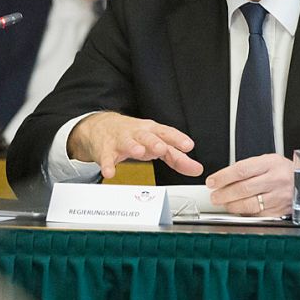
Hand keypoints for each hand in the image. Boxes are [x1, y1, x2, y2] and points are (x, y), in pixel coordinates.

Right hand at [67, 112, 203, 180]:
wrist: (102, 126)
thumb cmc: (135, 136)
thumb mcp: (157, 144)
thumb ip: (177, 157)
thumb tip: (196, 169)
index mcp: (152, 131)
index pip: (167, 133)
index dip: (178, 139)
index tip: (188, 145)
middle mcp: (138, 133)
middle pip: (148, 136)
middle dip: (155, 142)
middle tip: (162, 148)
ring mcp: (121, 140)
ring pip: (127, 142)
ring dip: (133, 146)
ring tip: (138, 152)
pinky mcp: (106, 149)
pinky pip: (106, 157)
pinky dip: (107, 165)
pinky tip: (110, 172)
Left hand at [205, 154, 296, 216]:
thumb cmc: (285, 172)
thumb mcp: (269, 162)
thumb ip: (248, 168)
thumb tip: (223, 178)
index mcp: (271, 163)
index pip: (242, 170)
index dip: (223, 177)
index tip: (212, 182)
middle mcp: (276, 180)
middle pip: (243, 188)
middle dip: (224, 194)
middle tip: (214, 196)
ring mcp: (279, 197)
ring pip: (249, 204)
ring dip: (231, 205)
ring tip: (224, 203)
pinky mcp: (279, 211)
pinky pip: (257, 214)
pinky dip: (244, 213)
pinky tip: (238, 209)